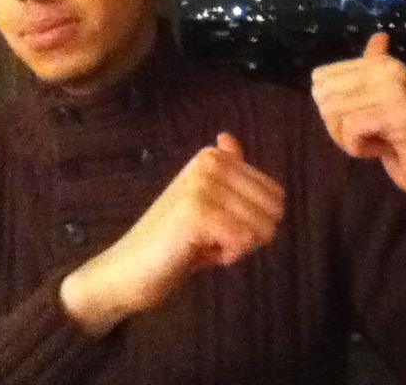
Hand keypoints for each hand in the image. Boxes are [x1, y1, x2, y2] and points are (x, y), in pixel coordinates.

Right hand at [60, 132, 283, 334]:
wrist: (129, 269)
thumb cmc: (175, 241)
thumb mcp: (207, 202)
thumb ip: (225, 173)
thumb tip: (227, 136)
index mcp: (213, 157)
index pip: (276, 194)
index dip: (255, 222)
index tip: (221, 227)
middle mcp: (210, 162)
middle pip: (274, 210)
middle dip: (251, 236)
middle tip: (213, 239)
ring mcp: (203, 184)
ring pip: (263, 226)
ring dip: (238, 247)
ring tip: (203, 244)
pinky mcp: (198, 210)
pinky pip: (245, 239)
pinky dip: (228, 256)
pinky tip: (200, 253)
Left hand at [311, 32, 405, 229]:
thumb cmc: (400, 141)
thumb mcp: (376, 103)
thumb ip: (370, 72)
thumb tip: (379, 36)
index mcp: (381, 63)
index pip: (320, 78)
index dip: (331, 107)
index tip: (362, 119)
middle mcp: (388, 69)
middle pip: (324, 94)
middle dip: (337, 124)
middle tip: (369, 133)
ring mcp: (395, 89)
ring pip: (334, 111)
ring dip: (348, 138)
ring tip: (377, 140)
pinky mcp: (399, 114)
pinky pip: (351, 128)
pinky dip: (358, 147)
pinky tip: (383, 149)